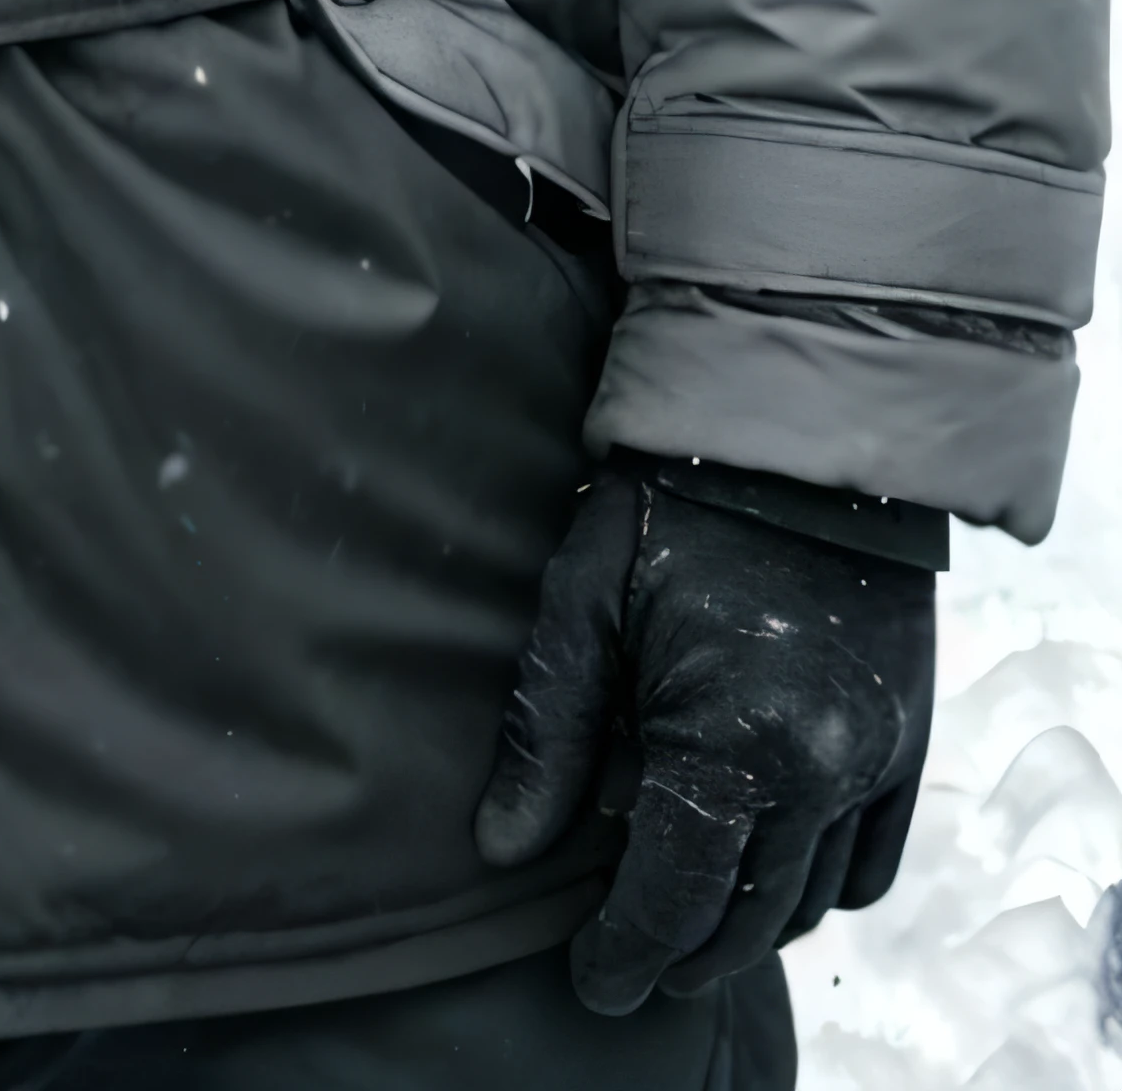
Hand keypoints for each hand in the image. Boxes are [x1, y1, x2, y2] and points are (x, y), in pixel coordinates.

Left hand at [475, 465, 934, 1012]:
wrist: (797, 431)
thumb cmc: (669, 504)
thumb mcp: (582, 601)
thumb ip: (547, 731)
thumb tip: (502, 849)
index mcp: (734, 742)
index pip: (673, 898)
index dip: (626, 953)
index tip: (591, 980)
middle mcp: (822, 769)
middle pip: (743, 917)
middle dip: (680, 952)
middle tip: (629, 963)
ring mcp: (877, 758)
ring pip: (808, 900)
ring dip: (745, 926)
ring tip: (685, 921)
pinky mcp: (909, 736)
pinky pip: (869, 863)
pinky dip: (817, 887)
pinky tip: (765, 872)